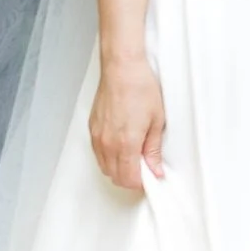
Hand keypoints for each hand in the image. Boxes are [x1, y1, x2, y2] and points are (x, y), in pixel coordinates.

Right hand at [89, 56, 166, 191]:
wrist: (122, 68)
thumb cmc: (141, 88)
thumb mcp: (157, 121)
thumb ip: (154, 150)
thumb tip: (156, 170)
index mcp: (126, 144)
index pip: (129, 179)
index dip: (141, 183)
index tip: (151, 177)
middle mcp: (108, 143)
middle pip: (115, 177)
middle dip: (130, 179)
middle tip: (145, 169)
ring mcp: (98, 137)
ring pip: (105, 167)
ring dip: (118, 169)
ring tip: (134, 157)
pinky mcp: (92, 128)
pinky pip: (98, 153)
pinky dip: (109, 158)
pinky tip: (121, 147)